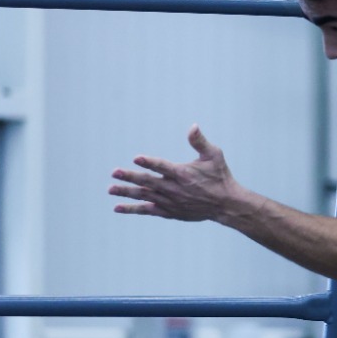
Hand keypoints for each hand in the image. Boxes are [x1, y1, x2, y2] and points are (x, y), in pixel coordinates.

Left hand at [109, 126, 239, 221]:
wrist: (225, 205)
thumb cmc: (220, 177)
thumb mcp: (214, 156)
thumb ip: (200, 141)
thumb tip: (192, 126)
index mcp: (183, 174)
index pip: (163, 166)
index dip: (149, 162)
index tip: (136, 158)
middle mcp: (174, 189)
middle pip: (148, 182)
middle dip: (130, 177)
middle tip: (114, 172)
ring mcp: (170, 202)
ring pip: (144, 196)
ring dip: (127, 192)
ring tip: (111, 189)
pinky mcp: (169, 211)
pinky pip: (147, 210)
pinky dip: (133, 209)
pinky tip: (117, 207)